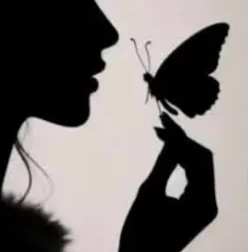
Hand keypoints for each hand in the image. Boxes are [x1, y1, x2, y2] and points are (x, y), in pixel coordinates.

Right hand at [119, 113, 217, 251]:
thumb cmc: (142, 228)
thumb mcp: (150, 192)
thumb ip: (164, 162)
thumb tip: (172, 136)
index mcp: (203, 200)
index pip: (200, 157)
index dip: (181, 137)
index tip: (160, 124)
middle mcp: (210, 202)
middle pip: (203, 159)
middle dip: (183, 140)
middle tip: (159, 125)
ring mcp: (204, 205)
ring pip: (199, 166)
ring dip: (182, 148)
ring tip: (160, 132)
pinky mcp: (196, 207)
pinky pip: (194, 176)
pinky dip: (182, 161)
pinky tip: (167, 150)